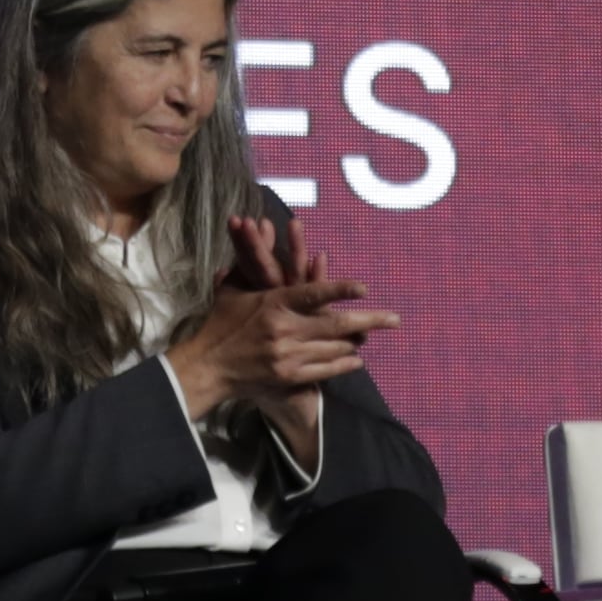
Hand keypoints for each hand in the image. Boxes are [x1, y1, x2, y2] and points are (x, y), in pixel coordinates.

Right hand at [167, 213, 393, 446]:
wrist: (207, 366)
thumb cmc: (220, 322)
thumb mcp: (234, 288)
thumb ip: (254, 258)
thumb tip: (264, 223)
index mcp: (273, 302)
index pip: (313, 292)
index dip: (340, 289)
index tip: (365, 288)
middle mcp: (284, 328)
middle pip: (336, 324)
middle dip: (370, 321)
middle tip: (395, 318)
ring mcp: (287, 355)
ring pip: (334, 348)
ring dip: (356, 342)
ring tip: (372, 335)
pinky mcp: (288, 377)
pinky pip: (325, 370)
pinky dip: (343, 364)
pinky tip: (356, 359)